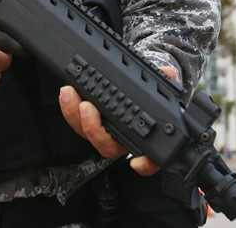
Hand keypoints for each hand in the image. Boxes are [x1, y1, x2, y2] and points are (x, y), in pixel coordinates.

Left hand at [58, 65, 178, 175]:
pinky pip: (75, 119)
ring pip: (87, 132)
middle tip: (87, 108)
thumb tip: (168, 72)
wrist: (134, 87)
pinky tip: (67, 93)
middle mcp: (121, 138)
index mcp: (143, 136)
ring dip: (75, 115)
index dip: (145, 164)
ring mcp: (103, 129)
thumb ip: (166, 79)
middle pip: (107, 145)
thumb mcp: (160, 86)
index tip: (137, 162)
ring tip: (70, 93)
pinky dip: (69, 108)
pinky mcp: (86, 118)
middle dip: (94, 129)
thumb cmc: (148, 94)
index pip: (149, 158)